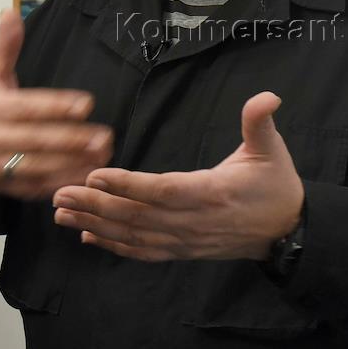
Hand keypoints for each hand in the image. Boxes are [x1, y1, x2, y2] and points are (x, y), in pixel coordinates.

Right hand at [0, 9, 113, 199]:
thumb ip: (4, 48)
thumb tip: (10, 11)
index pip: (26, 108)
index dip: (56, 107)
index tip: (86, 104)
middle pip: (35, 140)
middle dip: (72, 140)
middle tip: (104, 136)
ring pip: (38, 167)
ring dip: (72, 163)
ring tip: (103, 155)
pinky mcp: (5, 188)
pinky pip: (35, 188)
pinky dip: (61, 184)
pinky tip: (87, 176)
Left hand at [52, 91, 302, 261]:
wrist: (288, 231)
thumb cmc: (276, 185)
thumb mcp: (272, 149)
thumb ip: (260, 122)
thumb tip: (268, 96)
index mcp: (212, 193)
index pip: (163, 191)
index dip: (128, 185)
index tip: (95, 176)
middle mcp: (194, 221)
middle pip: (137, 216)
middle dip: (95, 205)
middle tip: (59, 193)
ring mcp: (186, 240)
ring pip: (134, 236)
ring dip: (95, 224)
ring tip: (62, 214)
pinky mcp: (183, 251)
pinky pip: (143, 252)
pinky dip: (113, 245)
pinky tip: (87, 236)